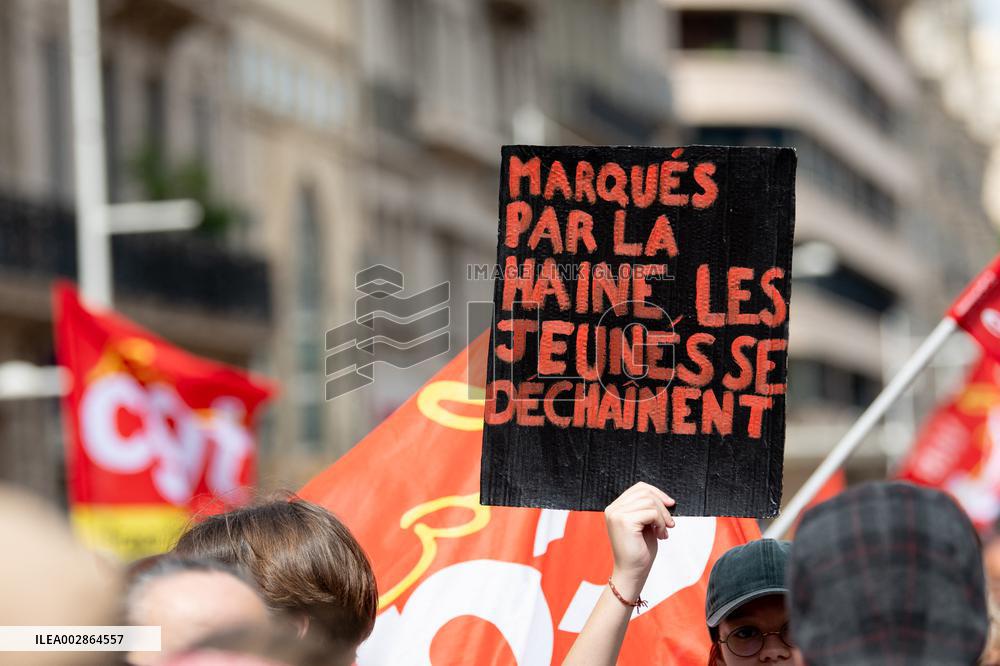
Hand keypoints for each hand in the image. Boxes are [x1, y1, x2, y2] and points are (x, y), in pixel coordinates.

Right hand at [604, 482, 674, 596]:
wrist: (632, 572)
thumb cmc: (640, 551)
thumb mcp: (645, 524)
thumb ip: (648, 509)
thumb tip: (665, 498)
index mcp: (616, 508)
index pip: (638, 488)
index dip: (657, 493)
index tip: (670, 504)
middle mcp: (613, 509)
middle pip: (644, 492)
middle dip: (662, 506)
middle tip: (670, 523)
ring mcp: (617, 514)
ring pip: (649, 501)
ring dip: (663, 516)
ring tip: (664, 531)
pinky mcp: (624, 521)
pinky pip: (651, 512)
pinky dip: (661, 523)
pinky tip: (661, 535)